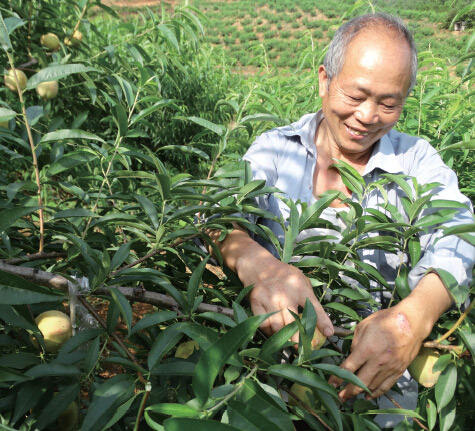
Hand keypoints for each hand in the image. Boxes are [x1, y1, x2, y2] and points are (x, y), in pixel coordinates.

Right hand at [214, 226, 333, 341]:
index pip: (313, 307)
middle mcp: (284, 293)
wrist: (258, 264)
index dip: (322, 321)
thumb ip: (310, 298)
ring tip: (288, 343)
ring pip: (277, 326)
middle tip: (303, 349)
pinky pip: (264, 324)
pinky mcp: (256, 302)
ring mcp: (269, 298)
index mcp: (299, 286)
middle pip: (293, 322)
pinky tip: (274, 332)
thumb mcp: (301, 280)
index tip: (329, 334)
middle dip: (300, 339)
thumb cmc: (283, 275)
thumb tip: (322, 322)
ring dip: (283, 337)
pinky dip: (269, 332)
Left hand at [329, 305, 423, 400]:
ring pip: (372, 387)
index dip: (337, 377)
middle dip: (348, 392)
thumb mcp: (364, 325)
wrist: (412, 323)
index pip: (348, 368)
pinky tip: (368, 396)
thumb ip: (355, 342)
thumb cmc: (386, 320)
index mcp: (367, 349)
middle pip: (359, 383)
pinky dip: (376, 393)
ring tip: (350, 397)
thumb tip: (351, 355)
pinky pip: (386, 386)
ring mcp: (389, 368)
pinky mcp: (399, 371)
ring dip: (360, 393)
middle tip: (339, 397)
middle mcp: (378, 362)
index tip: (331, 383)